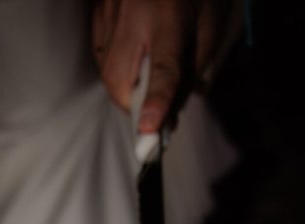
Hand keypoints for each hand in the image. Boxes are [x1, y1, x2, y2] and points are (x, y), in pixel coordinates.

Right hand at [92, 0, 231, 133]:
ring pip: (107, 72)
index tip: (149, 129)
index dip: (156, 101)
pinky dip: (117, 65)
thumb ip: (190, 69)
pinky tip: (134, 49)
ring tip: (146, 66)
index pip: (163, 68)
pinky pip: (101, 55)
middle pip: (119, 81)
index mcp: (168, 17)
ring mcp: (108, 12)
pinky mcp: (96, 12)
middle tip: (154, 103)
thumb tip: (170, 112)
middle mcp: (132, 15)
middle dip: (134, 103)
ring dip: (126, 84)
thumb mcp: (208, 24)